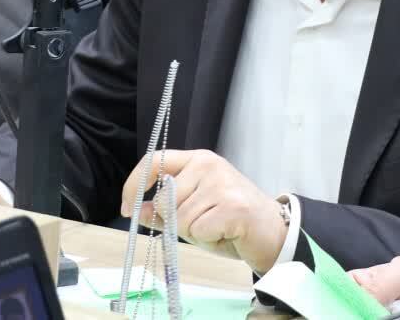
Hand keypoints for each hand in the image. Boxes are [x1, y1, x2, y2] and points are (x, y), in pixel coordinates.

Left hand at [121, 149, 286, 272]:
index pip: (154, 161)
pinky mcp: (233, 205)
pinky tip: (226, 232)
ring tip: (217, 227)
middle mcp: (209, 164)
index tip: (127, 207)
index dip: (134, 184)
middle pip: (165, 200)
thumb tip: (137, 210)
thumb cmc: (230, 222)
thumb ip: (165, 209)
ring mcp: (222, 183)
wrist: (272, 233)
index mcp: (197, 160)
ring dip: (194, 233)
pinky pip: (198, 230)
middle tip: (203, 224)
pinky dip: (208, 239)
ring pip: (180, 219)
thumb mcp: (192, 213)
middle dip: (176, 222)